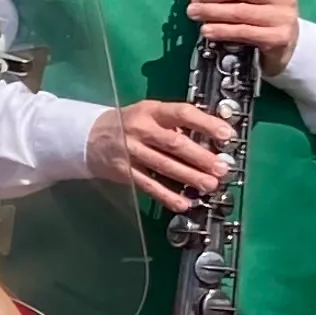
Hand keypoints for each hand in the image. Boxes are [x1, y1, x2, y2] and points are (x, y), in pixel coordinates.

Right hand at [86, 98, 234, 216]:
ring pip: (164, 166)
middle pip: (175, 144)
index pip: (182, 114)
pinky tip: (183, 203)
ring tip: (209, 185)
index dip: (206, 123)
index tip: (227, 135)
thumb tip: (208, 139)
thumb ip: (174, 124)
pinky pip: (149, 185)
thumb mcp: (148, 114)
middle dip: (200, 157)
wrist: (88, 137)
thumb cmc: (128, 124)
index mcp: (151, 111)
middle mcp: (141, 130)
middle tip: (220, 168)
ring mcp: (132, 152)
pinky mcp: (125, 172)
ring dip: (189, 177)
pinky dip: (167, 195)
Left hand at [183, 0, 298, 67]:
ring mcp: (283, 16)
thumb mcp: (242, 0)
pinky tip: (206, 30)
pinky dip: (221, 30)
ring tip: (193, 14)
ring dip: (211, 12)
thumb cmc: (261, 19)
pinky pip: (243, 31)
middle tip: (194, 2)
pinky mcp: (279, 37)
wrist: (284, 49)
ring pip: (240, 10)